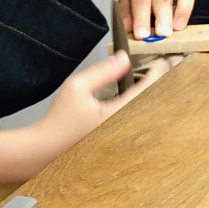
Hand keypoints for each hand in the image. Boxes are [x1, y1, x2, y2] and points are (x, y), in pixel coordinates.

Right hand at [37, 51, 167, 154]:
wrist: (49, 148)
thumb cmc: (60, 121)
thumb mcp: (77, 87)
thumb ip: (102, 72)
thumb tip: (123, 59)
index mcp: (120, 114)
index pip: (150, 89)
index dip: (158, 73)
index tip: (159, 62)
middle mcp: (127, 128)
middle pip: (156, 102)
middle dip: (160, 84)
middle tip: (157, 69)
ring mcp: (126, 137)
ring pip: (151, 113)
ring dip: (152, 96)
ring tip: (149, 81)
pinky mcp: (122, 141)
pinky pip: (140, 121)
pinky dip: (143, 107)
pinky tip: (138, 99)